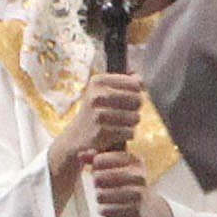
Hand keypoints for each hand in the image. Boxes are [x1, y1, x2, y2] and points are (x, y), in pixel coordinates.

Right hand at [45, 67, 143, 193]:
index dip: (136, 93)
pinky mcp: (102, 132)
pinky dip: (127, 135)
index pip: (135, 84)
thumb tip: (141, 79)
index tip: (128, 99)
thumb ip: (124, 82)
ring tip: (119, 124)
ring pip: (136, 117)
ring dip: (132, 123)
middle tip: (124, 113)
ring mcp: (99, 114)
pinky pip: (130, 132)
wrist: (75, 138)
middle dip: (135, 109)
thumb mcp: (102, 91)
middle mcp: (97, 95)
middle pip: (137, 99)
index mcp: (98, 81)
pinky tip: (117, 134)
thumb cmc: (95, 111)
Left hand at [87, 143, 154, 216]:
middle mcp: (138, 176)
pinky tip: (112, 208)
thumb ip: (98, 159)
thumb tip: (81, 155)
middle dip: (97, 183)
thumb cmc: (130, 186)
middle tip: (104, 186)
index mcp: (134, 161)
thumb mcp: (119, 169)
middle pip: (98, 177)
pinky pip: (105, 210)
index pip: (100, 159)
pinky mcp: (134, 211)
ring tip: (109, 198)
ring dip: (101, 198)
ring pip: (100, 195)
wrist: (152, 211)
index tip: (100, 170)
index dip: (95, 166)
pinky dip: (105, 210)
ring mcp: (137, 194)